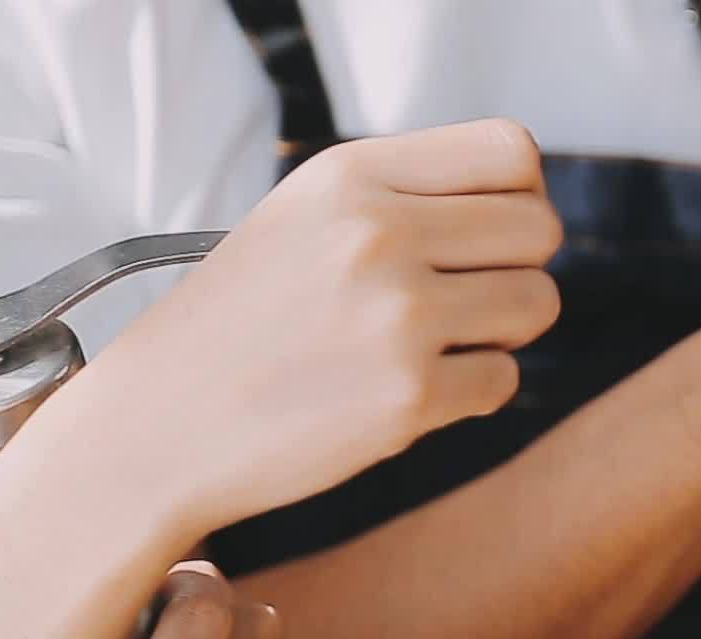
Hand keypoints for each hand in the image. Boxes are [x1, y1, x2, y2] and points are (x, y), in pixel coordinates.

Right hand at [73, 118, 562, 537]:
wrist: (158, 424)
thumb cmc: (243, 322)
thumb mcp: (306, 217)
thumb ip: (406, 197)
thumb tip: (528, 204)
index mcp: (352, 176)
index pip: (512, 152)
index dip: (521, 195)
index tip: (489, 234)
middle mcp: (380, 234)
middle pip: (541, 228)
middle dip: (518, 267)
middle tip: (463, 300)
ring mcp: (399, 316)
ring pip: (538, 303)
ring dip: (503, 331)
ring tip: (432, 345)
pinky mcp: (411, 395)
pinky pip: (505, 380)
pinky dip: (470, 393)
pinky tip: (405, 392)